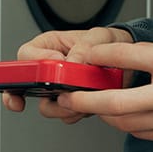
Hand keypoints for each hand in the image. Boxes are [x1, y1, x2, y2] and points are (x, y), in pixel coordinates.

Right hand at [1, 27, 133, 122]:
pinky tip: (91, 101)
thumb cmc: (109, 43)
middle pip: (29, 87)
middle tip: (62, 96)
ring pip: (48, 106)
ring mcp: (58, 88)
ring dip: (67, 105)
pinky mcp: (71, 103)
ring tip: (86, 94)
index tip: (51, 71)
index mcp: (49, 45)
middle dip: (45, 96)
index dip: (34, 65)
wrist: (127, 62)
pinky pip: (66, 114)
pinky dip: (79, 111)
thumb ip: (84, 46)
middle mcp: (49, 68)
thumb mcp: (100, 37)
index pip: (26, 56)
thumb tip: (72, 63)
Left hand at [55, 41, 152, 144]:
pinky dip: (128, 125)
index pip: (128, 55)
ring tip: (93, 106)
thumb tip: (122, 63)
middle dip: (87, 101)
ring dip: (105, 116)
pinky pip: (144, 134)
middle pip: (117, 102)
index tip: (85, 55)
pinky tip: (124, 116)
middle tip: (69, 97)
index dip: (100, 55)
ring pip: (127, 123)